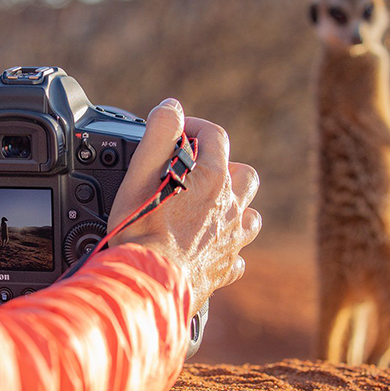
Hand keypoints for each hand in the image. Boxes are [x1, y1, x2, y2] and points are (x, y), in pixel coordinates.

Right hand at [109, 99, 261, 314]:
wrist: (147, 283)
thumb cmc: (140, 230)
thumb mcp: (141, 171)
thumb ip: (159, 131)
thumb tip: (172, 107)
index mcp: (212, 179)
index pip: (215, 136)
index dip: (195, 127)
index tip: (178, 132)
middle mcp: (230, 208)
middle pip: (243, 174)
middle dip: (224, 166)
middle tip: (195, 172)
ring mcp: (231, 240)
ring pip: (250, 214)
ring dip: (234, 206)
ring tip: (208, 208)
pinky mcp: (224, 269)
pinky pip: (237, 254)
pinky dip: (226, 246)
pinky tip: (208, 248)